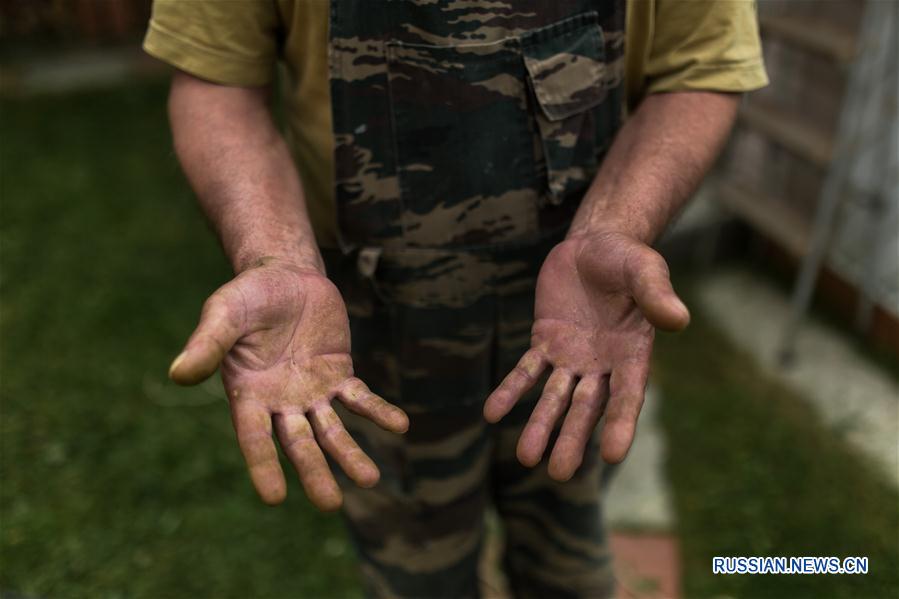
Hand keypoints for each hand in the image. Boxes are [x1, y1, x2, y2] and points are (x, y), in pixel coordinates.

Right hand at [169, 258, 408, 508]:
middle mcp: (281, 402)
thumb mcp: (223, 313)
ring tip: (370, 479)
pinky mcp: (339, 375)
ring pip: (333, 430)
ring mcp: (312, 392)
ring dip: (350, 454)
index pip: (255, 437)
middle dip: (315, 472)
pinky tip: (400, 425)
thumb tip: (177, 375)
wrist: (284, 275)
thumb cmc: (246, 297)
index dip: (263, 466)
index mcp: (247, 394)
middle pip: (299, 444)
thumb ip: (207, 344)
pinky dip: (378, 411)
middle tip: (331, 503)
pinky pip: (360, 398)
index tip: (274, 498)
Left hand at [484, 232, 687, 479]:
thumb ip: (656, 294)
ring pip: (554, 397)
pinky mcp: (544, 342)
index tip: (613, 454)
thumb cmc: (628, 259)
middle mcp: (602, 365)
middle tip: (559, 473)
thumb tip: (679, 320)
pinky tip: (491, 413)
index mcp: (633, 354)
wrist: (595, 245)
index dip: (620, 424)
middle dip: (572, 438)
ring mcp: (571, 357)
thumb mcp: (645, 269)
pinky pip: (526, 370)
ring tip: (524, 457)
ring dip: (540, 425)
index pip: (628, 396)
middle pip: (586, 408)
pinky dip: (510, 391)